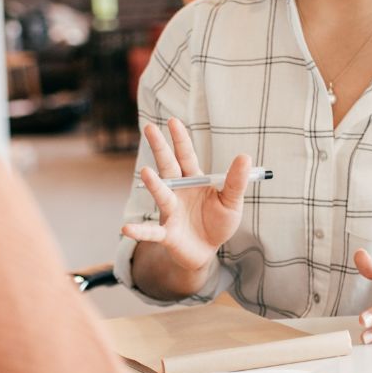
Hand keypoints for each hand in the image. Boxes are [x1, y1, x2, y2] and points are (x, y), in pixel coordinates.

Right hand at [120, 119, 252, 277]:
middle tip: (149, 128)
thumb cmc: (217, 223)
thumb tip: (245, 156)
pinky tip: (126, 229)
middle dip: (160, 148)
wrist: (207, 251)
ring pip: (161, 195)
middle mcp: (178, 192)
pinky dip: (140, 231)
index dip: (180, 139)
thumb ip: (236, 181)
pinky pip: (152, 232)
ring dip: (154, 185)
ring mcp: (171, 212)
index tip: (173, 121)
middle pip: (168, 167)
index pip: (186, 156)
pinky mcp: (167, 234)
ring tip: (145, 172)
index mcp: (194, 181)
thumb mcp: (232, 201)